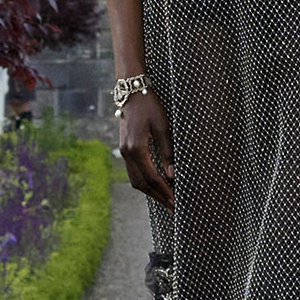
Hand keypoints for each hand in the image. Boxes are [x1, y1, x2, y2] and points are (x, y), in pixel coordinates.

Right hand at [119, 90, 174, 208]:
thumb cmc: (149, 105)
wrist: (131, 91)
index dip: (164, 191)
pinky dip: (144, 181)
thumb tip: (172, 174)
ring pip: (135, 179)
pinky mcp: (125, 149)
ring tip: (165, 200)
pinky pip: (133, 171)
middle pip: (141, 183)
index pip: (152, 177)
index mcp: (136, 149)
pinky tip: (155, 185)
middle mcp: (126, 153)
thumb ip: (167, 151)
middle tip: (172, 208)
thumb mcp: (163, 126)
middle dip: (157, 197)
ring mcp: (123, 152)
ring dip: (150, 191)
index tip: (175, 202)